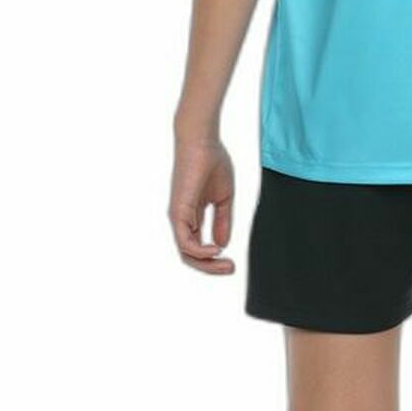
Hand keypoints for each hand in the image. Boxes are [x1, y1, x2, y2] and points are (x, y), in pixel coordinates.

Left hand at [168, 137, 235, 274]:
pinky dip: (201, 251)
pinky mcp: (178, 212)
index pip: (198, 247)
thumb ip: (222, 221)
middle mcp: (182, 219)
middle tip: (231, 269)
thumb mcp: (223, 198)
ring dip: (207, 264)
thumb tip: (223, 244)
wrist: (203, 142)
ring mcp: (178, 217)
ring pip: (186, 253)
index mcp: (192, 216)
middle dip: (211, 267)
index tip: (233, 263)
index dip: (214, 259)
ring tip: (227, 264)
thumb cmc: (212, 162)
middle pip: (191, 255)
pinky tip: (217, 249)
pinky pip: (185, 242)